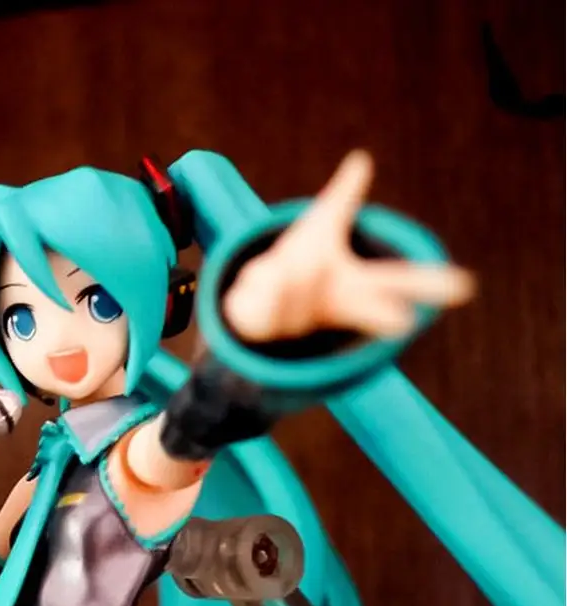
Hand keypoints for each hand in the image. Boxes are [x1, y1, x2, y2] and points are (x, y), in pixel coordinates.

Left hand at [221, 150, 475, 342]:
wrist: (258, 311)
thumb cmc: (300, 263)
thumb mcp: (322, 224)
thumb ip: (344, 195)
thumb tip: (361, 159)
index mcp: (354, 284)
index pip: (399, 283)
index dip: (431, 285)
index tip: (465, 287)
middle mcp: (334, 306)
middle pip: (368, 312)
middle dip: (387, 315)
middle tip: (404, 320)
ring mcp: (305, 320)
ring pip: (305, 292)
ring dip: (301, 274)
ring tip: (296, 266)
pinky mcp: (270, 327)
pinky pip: (268, 307)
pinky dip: (270, 288)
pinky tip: (268, 278)